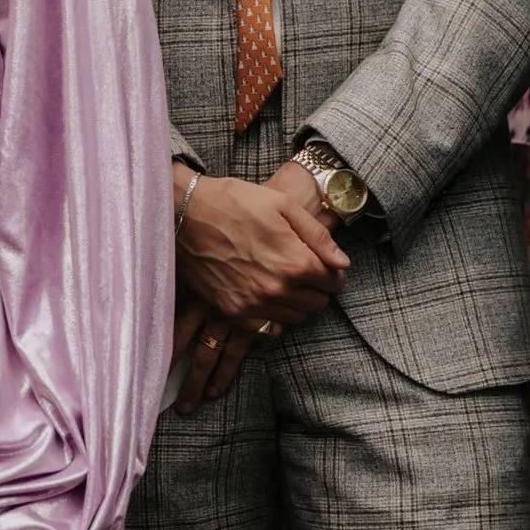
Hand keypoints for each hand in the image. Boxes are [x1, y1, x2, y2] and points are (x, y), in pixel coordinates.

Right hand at [171, 164, 347, 412]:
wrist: (186, 213)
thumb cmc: (236, 202)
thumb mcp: (284, 206)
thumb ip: (318, 237)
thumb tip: (342, 263)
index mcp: (295, 262)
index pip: (334, 282)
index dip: (333, 272)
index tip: (324, 264)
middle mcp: (277, 289)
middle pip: (317, 303)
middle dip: (316, 288)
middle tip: (304, 270)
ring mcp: (254, 304)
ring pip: (294, 317)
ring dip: (295, 302)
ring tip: (283, 280)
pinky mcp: (233, 312)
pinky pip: (267, 327)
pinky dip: (272, 314)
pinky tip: (265, 294)